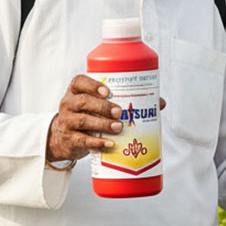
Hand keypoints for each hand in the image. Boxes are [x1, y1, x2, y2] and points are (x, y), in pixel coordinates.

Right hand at [45, 74, 165, 162]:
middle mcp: (68, 104)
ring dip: (102, 124)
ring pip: (83, 121)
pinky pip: (82, 140)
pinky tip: (109, 144)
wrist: (65, 138)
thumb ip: (125, 101)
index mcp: (76, 91)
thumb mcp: (99, 106)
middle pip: (83, 102)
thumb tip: (160, 102)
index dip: (92, 85)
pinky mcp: (70, 140)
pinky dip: (97, 143)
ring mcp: (67, 122)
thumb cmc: (89, 116)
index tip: (107, 90)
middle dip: (103, 106)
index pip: (79, 82)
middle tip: (120, 112)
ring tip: (118, 127)